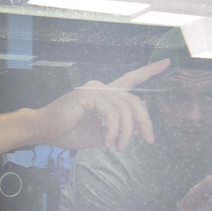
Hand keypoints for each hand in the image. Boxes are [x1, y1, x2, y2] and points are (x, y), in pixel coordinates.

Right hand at [34, 60, 169, 152]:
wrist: (44, 131)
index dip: (149, 71)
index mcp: (105, 95)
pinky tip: (106, 141)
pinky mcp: (88, 94)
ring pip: (125, 109)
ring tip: (118, 147)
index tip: (167, 63)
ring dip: (125, 133)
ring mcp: (95, 89)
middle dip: (145, 121)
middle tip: (148, 140)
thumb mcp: (100, 135)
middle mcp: (102, 87)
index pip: (131, 79)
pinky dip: (112, 130)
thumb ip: (117, 131)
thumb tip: (136, 132)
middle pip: (135, 100)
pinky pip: (111, 112)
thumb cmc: (68, 132)